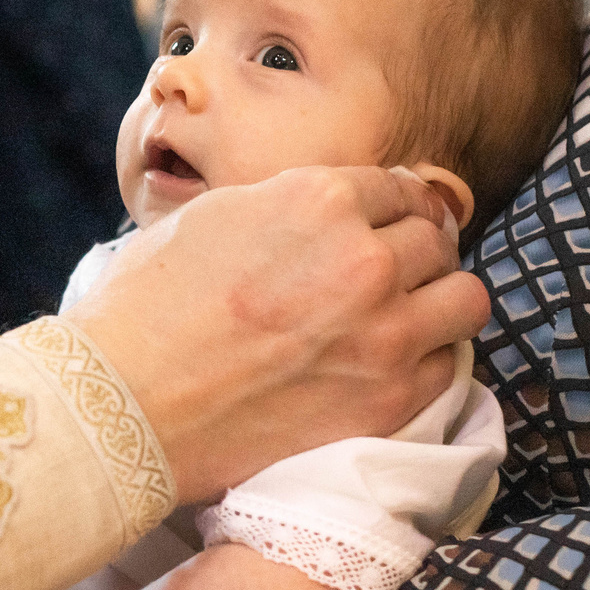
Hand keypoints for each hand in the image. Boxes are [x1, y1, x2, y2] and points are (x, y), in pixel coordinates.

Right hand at [65, 166, 488, 500]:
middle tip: (391, 273)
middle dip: (415, 250)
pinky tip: (392, 363)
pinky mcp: (387, 398)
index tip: (387, 226)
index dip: (390, 207)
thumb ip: (283, 205)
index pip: (398, 187)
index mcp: (318, 199)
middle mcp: (364, 257)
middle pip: (436, 239)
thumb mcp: (210, 217)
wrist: (124, 402)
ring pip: (465, 298)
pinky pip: (448, 366)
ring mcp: (383, 331)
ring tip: (407, 315)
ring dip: (439, 301)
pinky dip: (428, 360)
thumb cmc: (145, 306)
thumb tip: (321, 212)